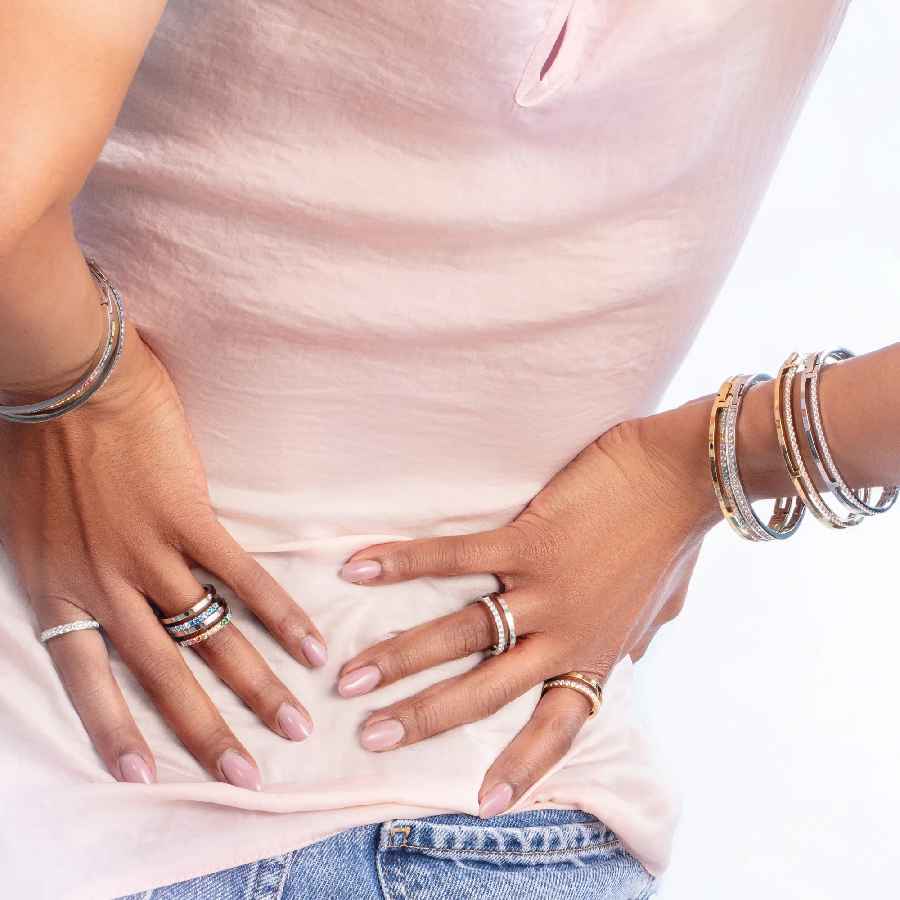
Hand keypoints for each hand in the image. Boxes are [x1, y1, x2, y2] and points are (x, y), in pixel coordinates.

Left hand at [0, 324, 326, 788]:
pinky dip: (277, 613)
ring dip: (256, 684)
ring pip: (209, 636)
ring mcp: (149, 552)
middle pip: (163, 675)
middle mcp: (105, 584)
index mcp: (58, 588)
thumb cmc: (37, 440)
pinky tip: (309, 644)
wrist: (63, 378)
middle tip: (247, 775)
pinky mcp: (189, 517)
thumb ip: (67, 563)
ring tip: (294, 722)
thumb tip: (104, 587)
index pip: (87, 681)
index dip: (116, 731)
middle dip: (207, 730)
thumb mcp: (29, 521)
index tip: (146, 774)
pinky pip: (240, 576)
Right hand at [334, 407, 716, 815]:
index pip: (554, 727)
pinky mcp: (528, 543)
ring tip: (350, 676)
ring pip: (459, 635)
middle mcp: (564, 636)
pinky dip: (404, 564)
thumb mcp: (658, 609)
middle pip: (484, 693)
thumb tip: (628, 658)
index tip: (482, 803)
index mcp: (594, 655)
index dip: (520, 768)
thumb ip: (634, 641)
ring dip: (399, 656)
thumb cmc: (674, 540)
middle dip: (423, 718)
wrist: (687, 480)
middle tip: (371, 735)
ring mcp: (544, 591)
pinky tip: (360, 570)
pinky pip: (456, 560)